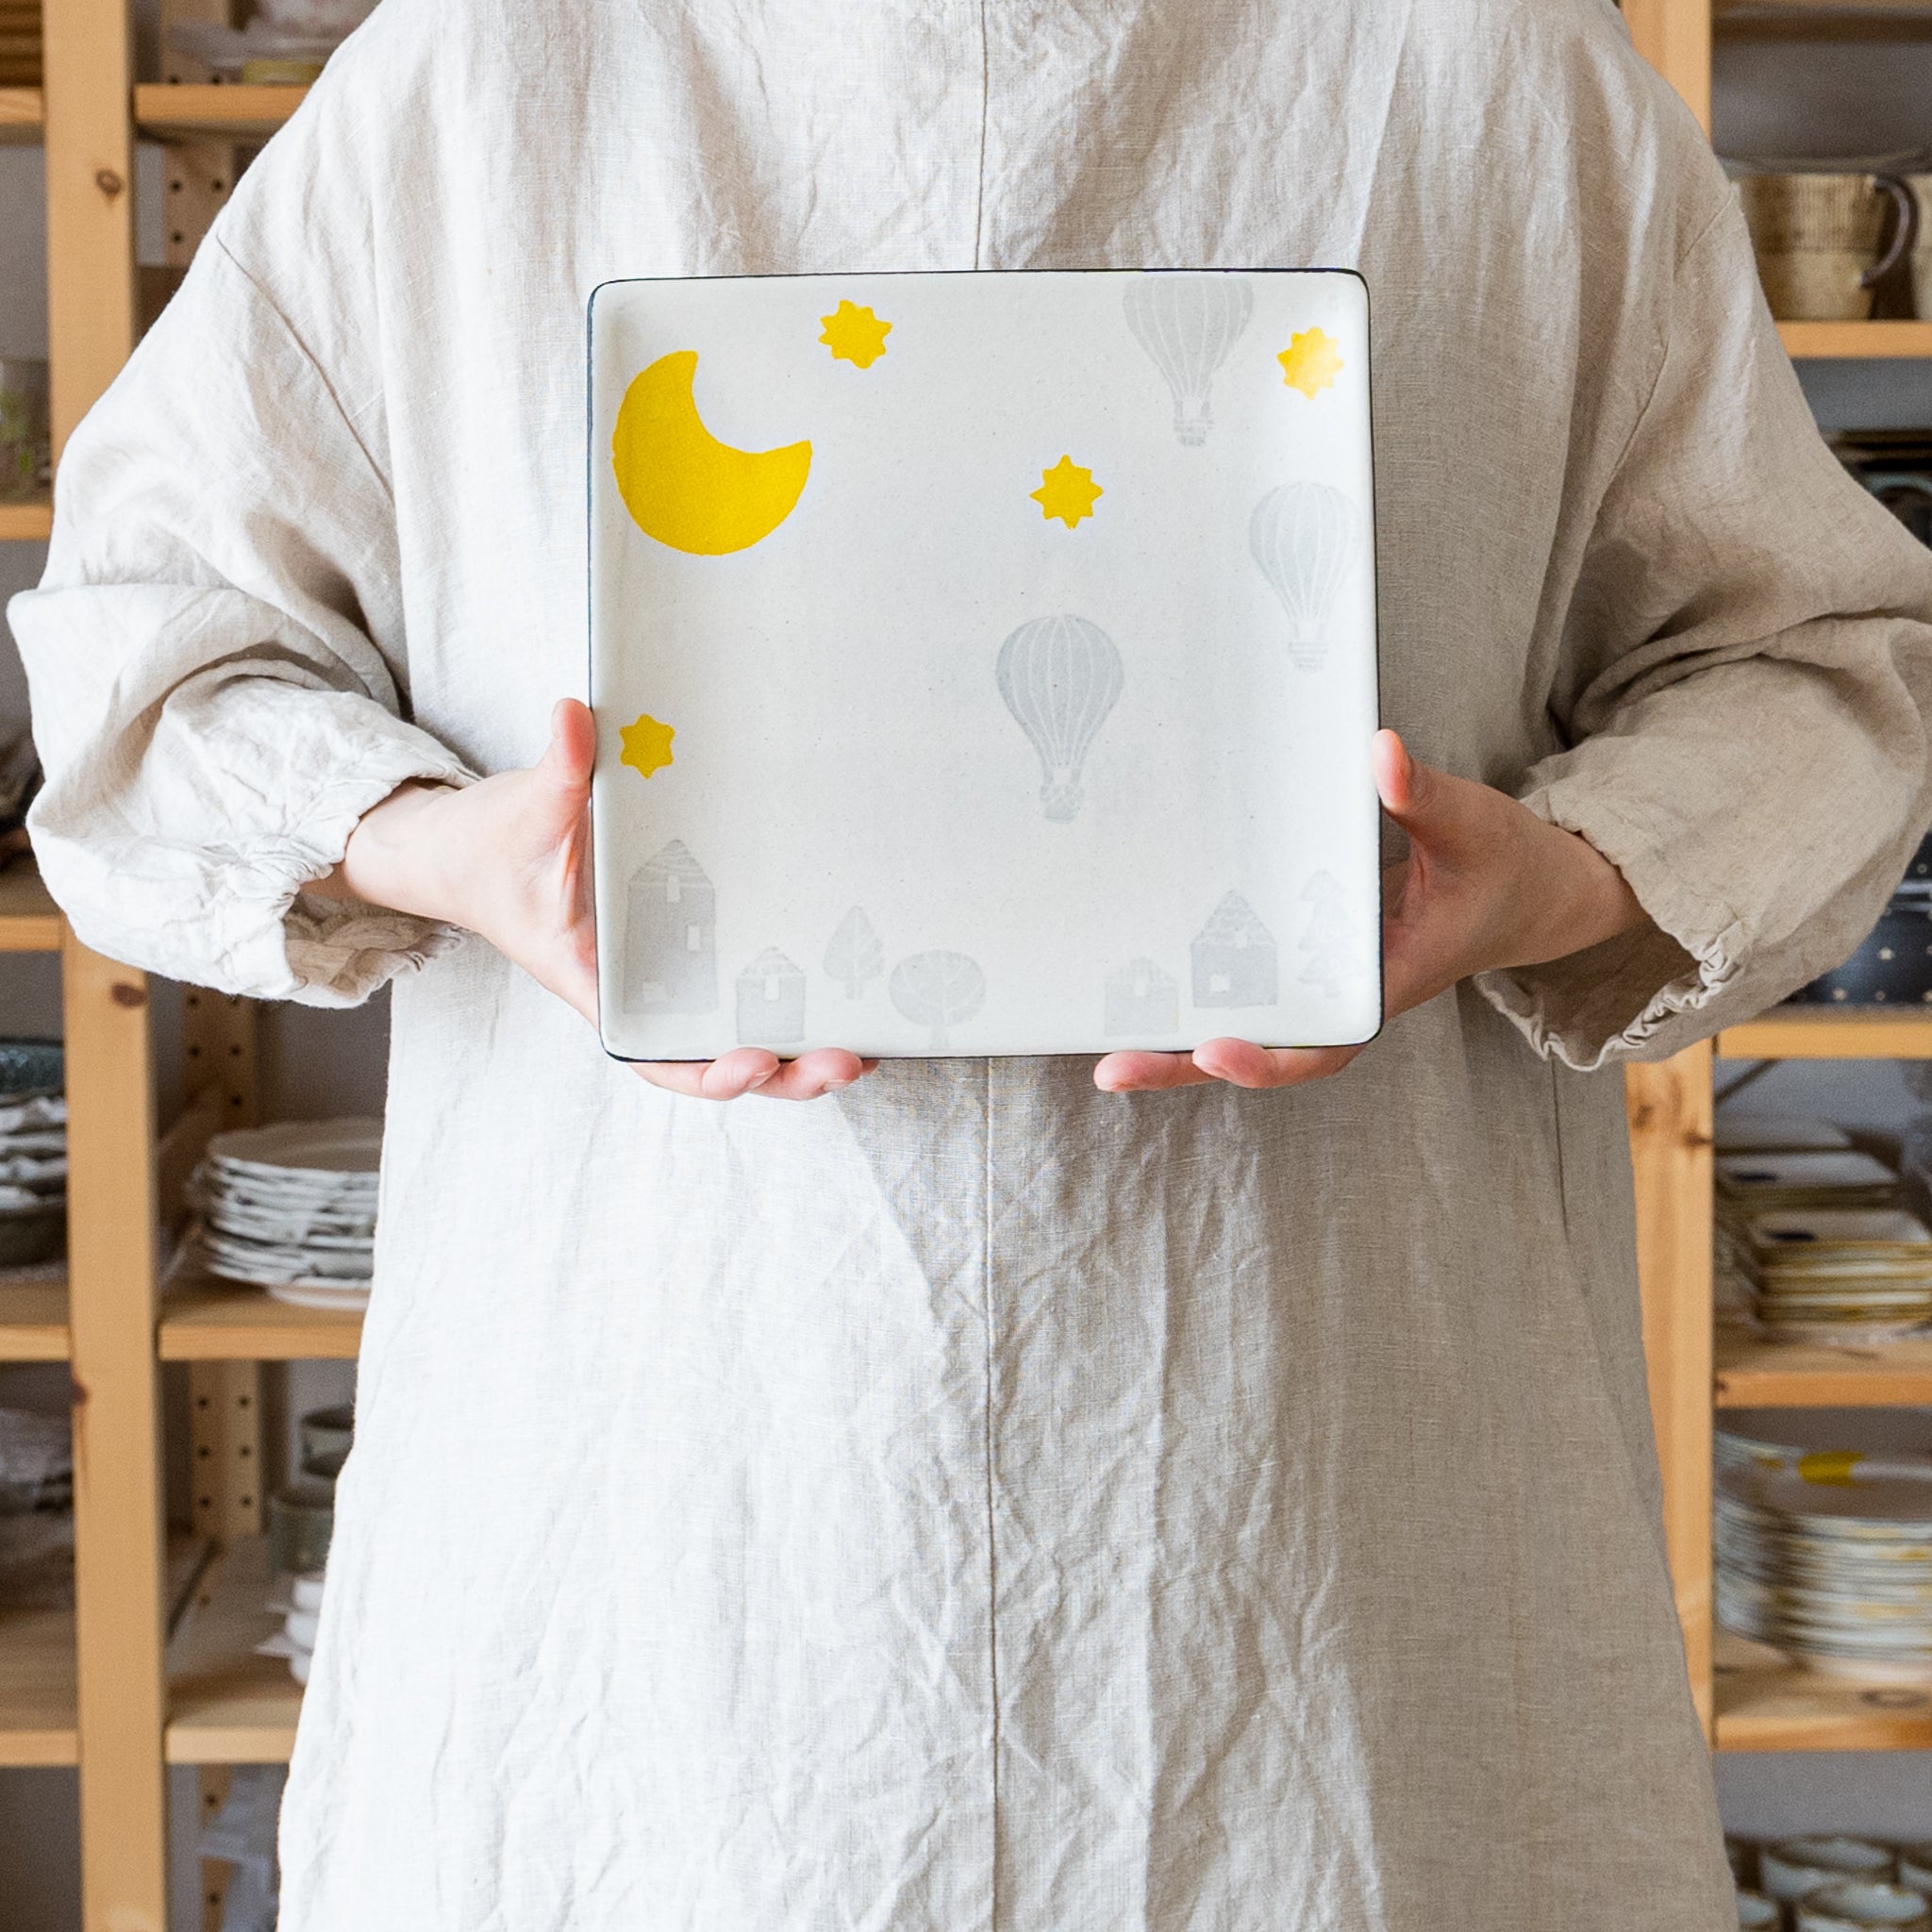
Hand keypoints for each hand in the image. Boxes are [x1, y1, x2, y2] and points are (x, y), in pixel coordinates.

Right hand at [313, 699, 875, 1100]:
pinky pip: (747, 985)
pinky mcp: (693, 945)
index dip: (710, 1072)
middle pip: (723, 1059)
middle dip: (789, 1072)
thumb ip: (556, 772)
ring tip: (876, 1037)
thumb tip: (574, 714)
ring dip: (808, 1045)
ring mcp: (674, 976)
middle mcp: (646, 994)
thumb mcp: (523, 813)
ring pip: (746, 1032)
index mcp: (601, 986)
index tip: (754, 1061)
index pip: (659, 1055)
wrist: (472, 854)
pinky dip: (798, 996)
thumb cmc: (493, 850)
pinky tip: (857, 984)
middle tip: (851, 1056)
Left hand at [1093, 730, 1645, 1093]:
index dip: (1268, 1058)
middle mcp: (1343, 997)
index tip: (1216, 1049)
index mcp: (1386, 985)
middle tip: (1111, 1068)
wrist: (1523, 890)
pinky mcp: (1303, 959)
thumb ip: (1422, 795)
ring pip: (1244, 1025)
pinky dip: (1196, 992)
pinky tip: (1134, 984)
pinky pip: (1247, 987)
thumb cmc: (1501, 865)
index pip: (1324, 1044)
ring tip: (1100, 1048)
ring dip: (1175, 1039)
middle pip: (1261, 1050)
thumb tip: (1378, 752)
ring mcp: (1320, 983)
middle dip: (1186, 1065)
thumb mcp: (1472, 828)